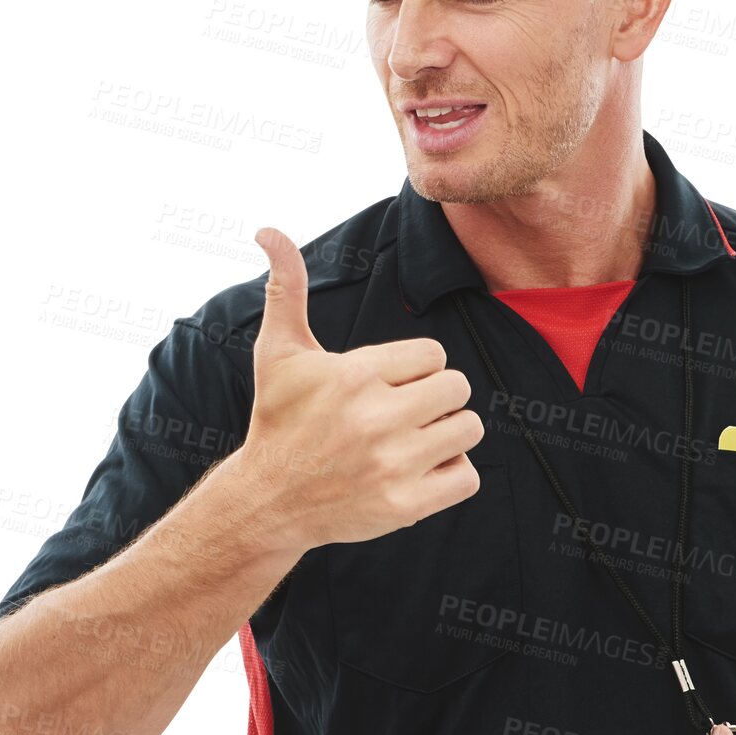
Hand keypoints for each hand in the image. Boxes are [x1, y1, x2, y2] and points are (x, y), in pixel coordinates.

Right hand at [236, 227, 486, 553]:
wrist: (267, 502)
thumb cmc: (278, 420)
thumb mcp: (278, 352)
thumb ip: (287, 287)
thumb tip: (267, 229)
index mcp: (355, 375)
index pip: (435, 355)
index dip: (417, 368)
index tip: (389, 383)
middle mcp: (377, 418)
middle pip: (458, 387)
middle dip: (435, 397)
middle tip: (404, 412)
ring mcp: (393, 464)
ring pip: (468, 429)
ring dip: (447, 434)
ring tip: (413, 440)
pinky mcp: (406, 505)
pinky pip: (468, 477)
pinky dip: (451, 475)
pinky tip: (419, 470)